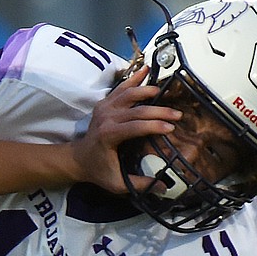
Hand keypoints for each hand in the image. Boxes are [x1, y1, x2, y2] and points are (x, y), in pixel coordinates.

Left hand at [75, 66, 180, 193]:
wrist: (79, 157)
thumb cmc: (99, 170)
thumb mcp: (117, 183)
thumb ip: (140, 184)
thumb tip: (164, 186)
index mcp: (109, 136)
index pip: (135, 127)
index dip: (154, 126)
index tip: (170, 127)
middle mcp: (106, 118)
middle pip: (137, 110)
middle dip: (159, 111)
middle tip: (177, 114)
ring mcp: (104, 108)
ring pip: (128, 94)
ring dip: (146, 90)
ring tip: (162, 91)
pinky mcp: (105, 103)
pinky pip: (121, 88)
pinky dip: (134, 78)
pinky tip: (146, 69)